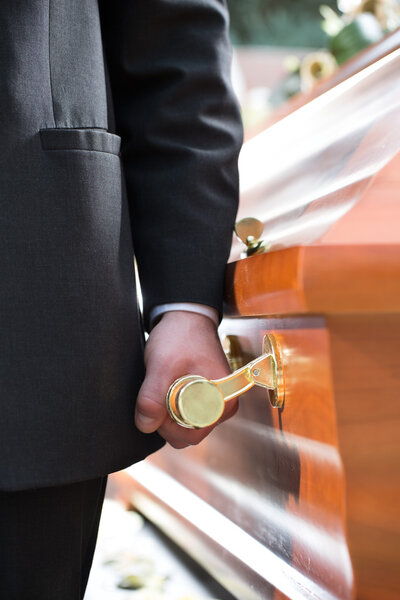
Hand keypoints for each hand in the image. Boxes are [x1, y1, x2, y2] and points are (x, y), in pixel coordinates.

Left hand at [135, 310, 237, 447]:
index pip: (192, 435)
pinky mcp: (207, 399)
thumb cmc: (179, 336)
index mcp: (224, 401)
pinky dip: (171, 407)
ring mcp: (217, 403)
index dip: (167, 425)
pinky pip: (186, 415)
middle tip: (156, 394)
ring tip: (162, 387)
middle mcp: (225, 406)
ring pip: (185, 426)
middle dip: (166, 421)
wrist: (185, 317)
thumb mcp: (161, 365)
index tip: (156, 403)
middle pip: (189, 434)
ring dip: (168, 413)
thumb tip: (146, 426)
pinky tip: (166, 389)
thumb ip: (152, 397)